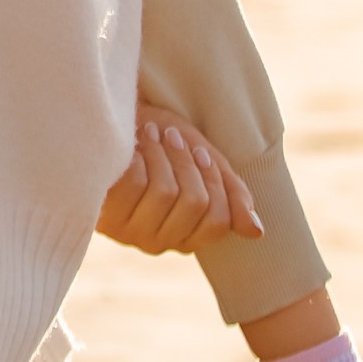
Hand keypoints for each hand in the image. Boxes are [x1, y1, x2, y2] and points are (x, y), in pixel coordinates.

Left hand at [96, 103, 263, 254]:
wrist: (113, 119)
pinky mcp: (104, 215)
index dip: (214, 180)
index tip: (199, 149)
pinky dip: (138, 155)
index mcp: (186, 236)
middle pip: (195, 203)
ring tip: (150, 134)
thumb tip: (257, 231)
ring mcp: (130, 233)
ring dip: (161, 153)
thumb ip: (230, 192)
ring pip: (165, 191)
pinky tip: (130, 147)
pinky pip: (136, 182)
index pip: (218, 220)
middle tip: (172, 135)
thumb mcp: (202, 159)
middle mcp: (159, 242)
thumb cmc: (160, 140)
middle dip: (186, 161)